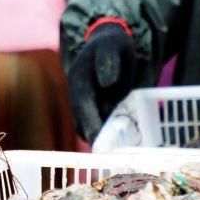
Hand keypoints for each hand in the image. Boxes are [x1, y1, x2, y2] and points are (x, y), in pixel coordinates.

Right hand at [67, 21, 138, 142]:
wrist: (109, 44)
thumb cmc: (113, 44)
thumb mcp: (113, 45)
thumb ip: (108, 60)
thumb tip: (106, 82)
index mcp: (79, 80)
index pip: (82, 105)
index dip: (89, 123)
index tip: (97, 139)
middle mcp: (77, 95)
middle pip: (82, 122)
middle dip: (95, 138)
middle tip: (110, 155)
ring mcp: (84, 105)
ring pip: (88, 127)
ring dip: (100, 140)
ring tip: (117, 154)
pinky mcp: (94, 110)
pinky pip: (98, 126)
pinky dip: (107, 135)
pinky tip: (122, 144)